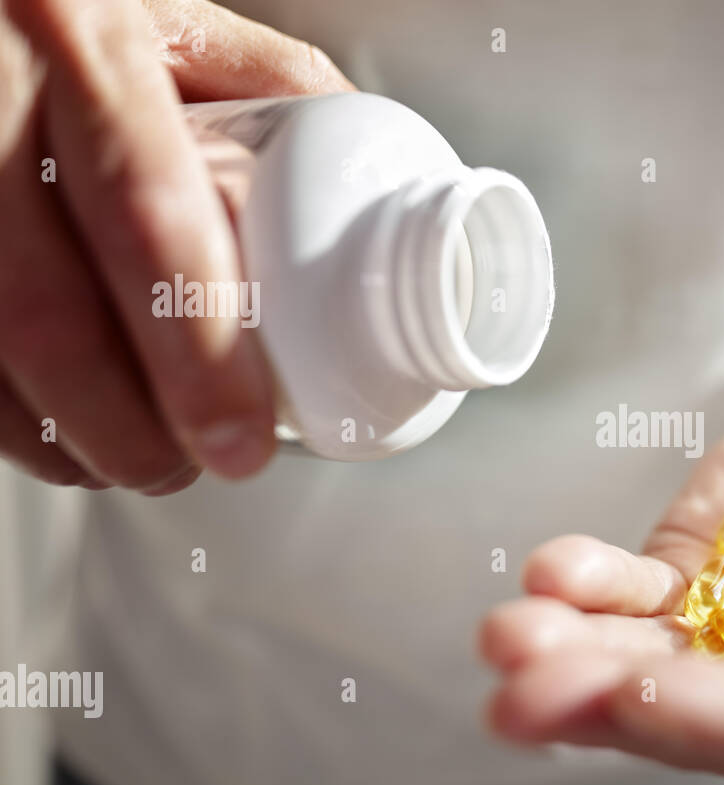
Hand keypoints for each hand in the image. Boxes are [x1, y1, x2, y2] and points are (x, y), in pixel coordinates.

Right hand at [0, 0, 350, 492]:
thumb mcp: (154, 9)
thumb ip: (257, 79)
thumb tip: (355, 163)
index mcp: (77, 41)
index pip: (148, 221)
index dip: (196, 354)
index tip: (239, 436)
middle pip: (45, 317)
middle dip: (127, 429)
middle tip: (189, 467)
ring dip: (54, 436)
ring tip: (125, 461)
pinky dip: (1, 406)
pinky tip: (46, 424)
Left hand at [480, 390, 723, 784]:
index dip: (710, 716)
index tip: (638, 693)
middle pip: (682, 710)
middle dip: (605, 700)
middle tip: (528, 690)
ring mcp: (715, 642)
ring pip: (634, 659)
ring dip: (567, 652)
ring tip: (510, 636)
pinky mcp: (677, 587)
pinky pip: (624, 593)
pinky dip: (584, 585)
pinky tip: (549, 575)